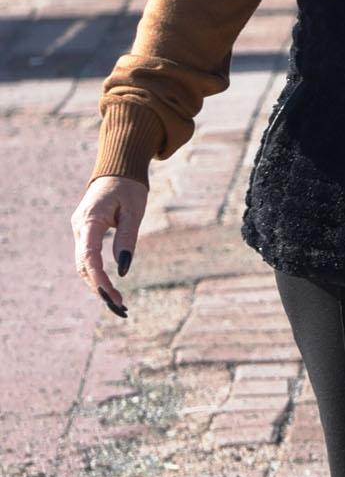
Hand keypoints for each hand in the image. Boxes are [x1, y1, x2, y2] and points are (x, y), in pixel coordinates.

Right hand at [72, 174, 147, 318]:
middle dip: (99, 288)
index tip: (112, 295)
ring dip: (97, 284)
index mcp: (89, 220)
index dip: (98, 278)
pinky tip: (109, 287)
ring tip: (117, 302)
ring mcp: (79, 230)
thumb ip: (127, 238)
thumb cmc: (129, 188)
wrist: (118, 169)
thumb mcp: (134, 211)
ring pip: (82, 264)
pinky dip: (96, 274)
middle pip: (83, 266)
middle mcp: (79, 227)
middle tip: (119, 306)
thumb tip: (123, 270)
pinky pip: (86, 257)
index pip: (88, 256)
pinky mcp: (85, 233)